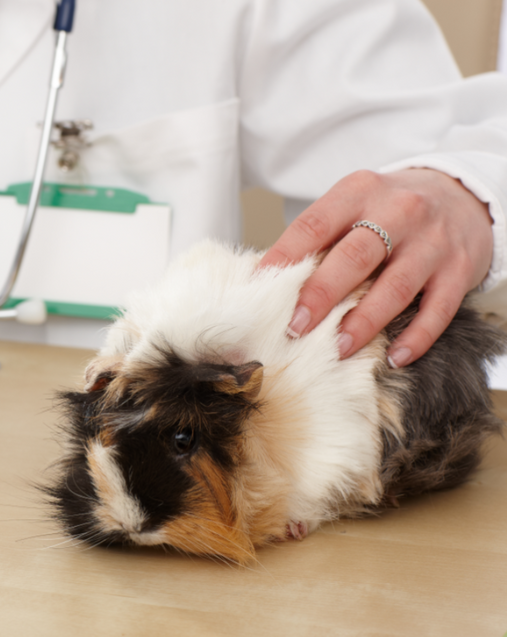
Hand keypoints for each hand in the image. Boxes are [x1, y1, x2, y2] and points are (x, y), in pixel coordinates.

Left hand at [258, 168, 493, 366]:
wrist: (463, 195)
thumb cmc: (389, 210)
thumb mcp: (353, 204)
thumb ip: (319, 237)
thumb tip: (269, 280)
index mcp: (360, 192)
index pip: (314, 225)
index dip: (285, 258)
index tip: (260, 289)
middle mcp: (399, 212)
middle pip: (354, 257)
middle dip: (321, 294)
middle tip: (295, 327)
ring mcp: (433, 242)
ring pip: (395, 287)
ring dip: (364, 322)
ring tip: (338, 348)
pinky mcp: (460, 269)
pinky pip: (439, 309)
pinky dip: (417, 337)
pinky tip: (396, 357)